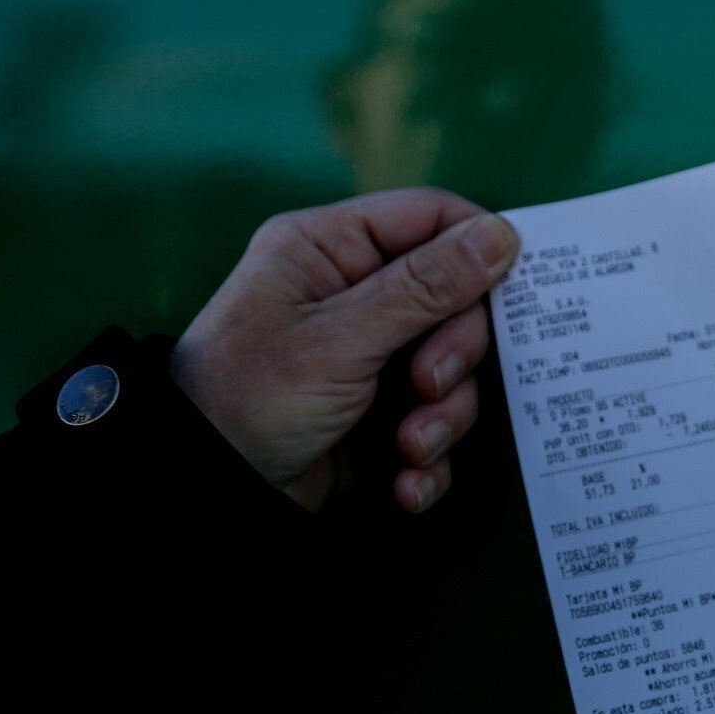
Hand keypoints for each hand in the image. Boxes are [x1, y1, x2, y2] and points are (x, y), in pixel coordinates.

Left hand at [169, 188, 519, 511]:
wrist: (204, 495)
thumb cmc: (245, 401)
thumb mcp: (338, 340)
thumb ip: (424, 288)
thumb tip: (500, 236)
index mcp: (329, 249)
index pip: (430, 218)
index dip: (477, 250)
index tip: (510, 291)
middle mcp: (353, 293)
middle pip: (454, 300)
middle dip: (454, 355)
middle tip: (429, 385)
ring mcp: (369, 355)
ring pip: (452, 368)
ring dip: (444, 416)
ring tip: (409, 447)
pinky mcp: (379, 412)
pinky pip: (434, 420)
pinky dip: (429, 456)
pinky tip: (406, 480)